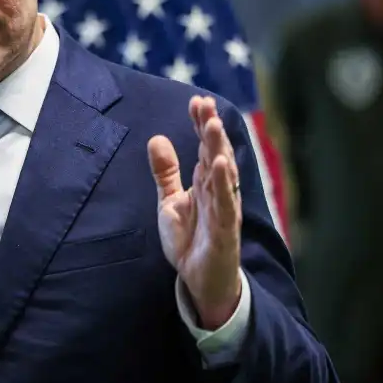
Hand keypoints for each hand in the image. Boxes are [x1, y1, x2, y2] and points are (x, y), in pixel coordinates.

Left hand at [149, 96, 242, 329]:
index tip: (195, 101)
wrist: (200, 280)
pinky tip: (220, 163)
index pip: (205, 147)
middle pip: (216, 153)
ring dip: (218, 148)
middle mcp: (218, 191)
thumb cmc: (190, 239)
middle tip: (204, 103)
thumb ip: (166, 173)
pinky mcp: (225, 230)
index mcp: (205, 183)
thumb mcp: (170, 202)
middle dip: (211, 128)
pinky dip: (223, 183)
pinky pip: (225, 203)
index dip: (201, 124)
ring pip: (224, 174)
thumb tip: (157, 138)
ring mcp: (223, 209)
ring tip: (212, 124)